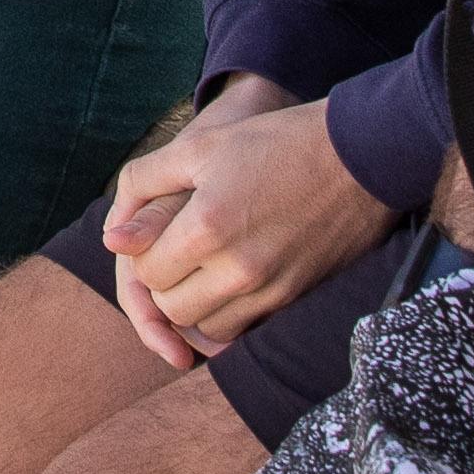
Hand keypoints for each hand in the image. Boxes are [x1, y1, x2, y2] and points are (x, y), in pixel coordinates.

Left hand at [117, 84, 391, 358]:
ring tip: (202, 267)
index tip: (160, 234)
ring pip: (206, 328)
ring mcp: (270, 289)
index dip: (144, 256)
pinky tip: (229, 280)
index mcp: (207, 227)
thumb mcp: (201, 148)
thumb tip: (112, 239)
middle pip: (172, 309)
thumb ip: (145, 186)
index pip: (146, 274)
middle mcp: (237, 268)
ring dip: (194, 305)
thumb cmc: (275, 143)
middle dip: (165, 285)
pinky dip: (227, 314)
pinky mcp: (294, 298)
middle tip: (177, 253)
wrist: (361, 156)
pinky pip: (243, 330)